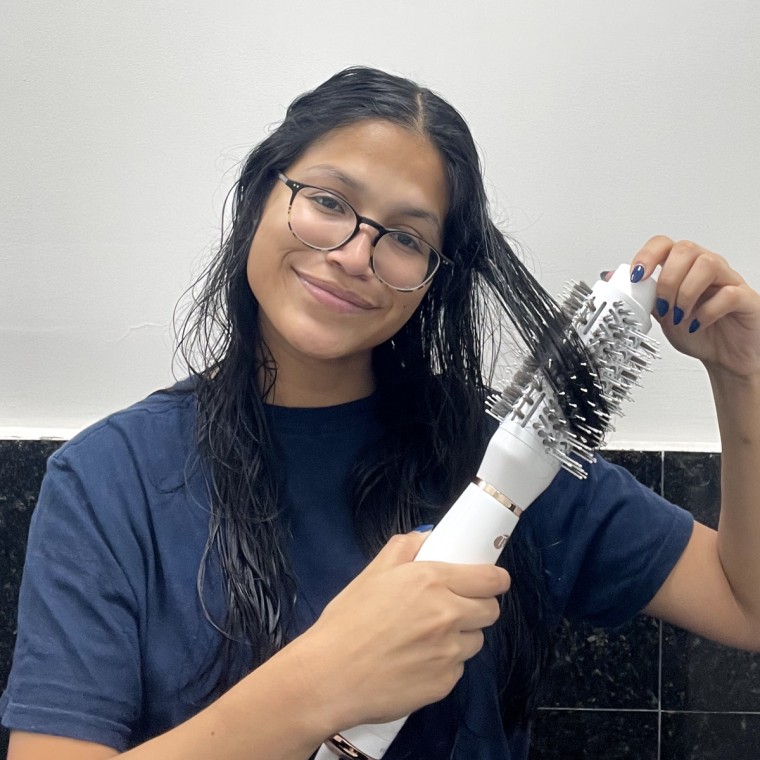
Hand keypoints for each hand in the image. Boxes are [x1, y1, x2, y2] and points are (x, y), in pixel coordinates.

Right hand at [288, 531, 509, 730]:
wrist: (329, 676)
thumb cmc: (346, 621)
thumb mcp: (371, 574)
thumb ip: (403, 549)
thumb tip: (426, 536)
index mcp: (432, 581)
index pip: (492, 579)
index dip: (493, 580)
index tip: (488, 582)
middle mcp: (448, 615)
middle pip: (491, 611)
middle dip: (478, 607)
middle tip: (454, 609)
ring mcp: (449, 653)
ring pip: (475, 641)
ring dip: (461, 637)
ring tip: (427, 639)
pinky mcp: (444, 684)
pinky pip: (456, 669)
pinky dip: (444, 664)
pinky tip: (416, 663)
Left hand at [626, 236, 759, 378]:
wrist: (725, 357)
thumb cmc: (698, 331)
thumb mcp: (661, 314)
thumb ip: (643, 295)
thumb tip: (613, 278)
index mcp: (683, 268)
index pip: (664, 244)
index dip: (646, 256)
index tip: (636, 277)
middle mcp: (706, 268)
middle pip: (685, 249)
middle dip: (667, 279)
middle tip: (662, 305)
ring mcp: (728, 281)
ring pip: (708, 264)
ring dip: (685, 293)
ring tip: (680, 315)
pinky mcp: (746, 299)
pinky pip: (729, 293)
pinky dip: (707, 311)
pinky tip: (697, 324)